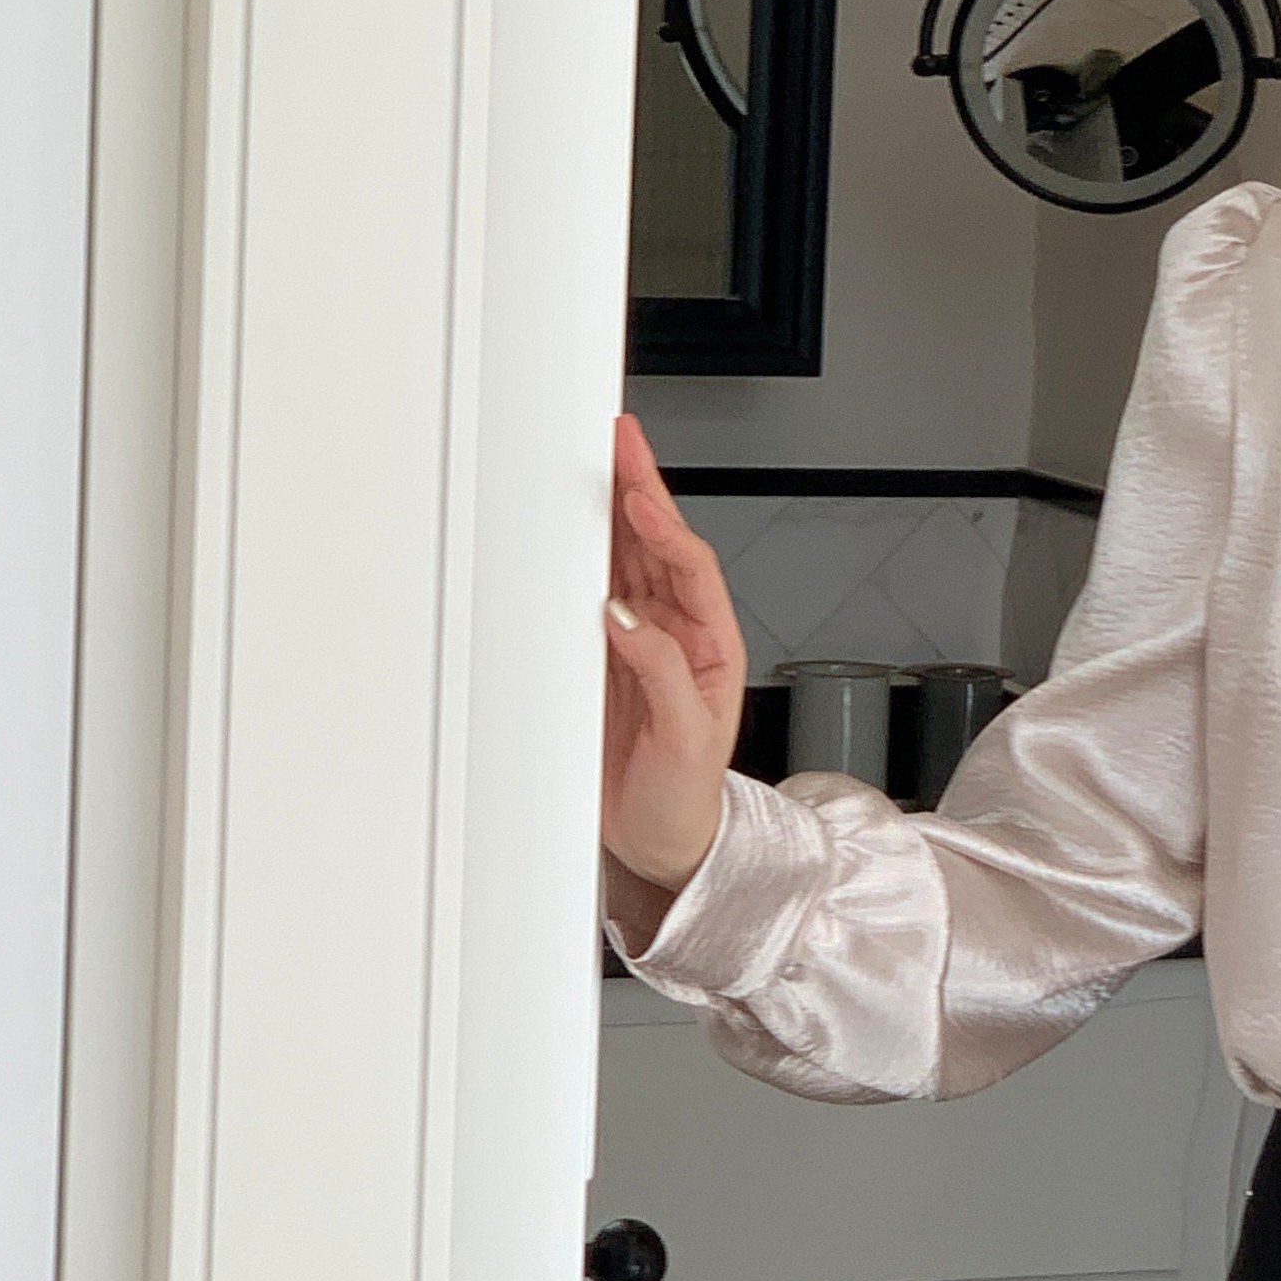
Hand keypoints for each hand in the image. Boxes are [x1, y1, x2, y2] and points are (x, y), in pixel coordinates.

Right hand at [601, 410, 747, 901]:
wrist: (661, 840)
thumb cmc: (685, 796)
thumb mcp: (686, 740)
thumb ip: (662, 675)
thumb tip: (627, 620)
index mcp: (710, 646)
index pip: (689, 568)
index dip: (664, 528)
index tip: (639, 495)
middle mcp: (677, 634)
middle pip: (656, 546)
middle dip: (639, 489)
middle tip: (619, 439)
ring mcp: (639, 641)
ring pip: (624, 560)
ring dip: (611, 513)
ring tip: (596, 462)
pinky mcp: (604, 657)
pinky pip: (591, 594)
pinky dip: (581, 559)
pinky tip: (570, 529)